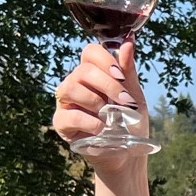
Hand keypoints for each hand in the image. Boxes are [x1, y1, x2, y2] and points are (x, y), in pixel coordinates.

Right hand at [51, 41, 150, 156]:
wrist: (127, 154)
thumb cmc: (129, 122)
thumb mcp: (134, 95)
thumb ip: (128, 70)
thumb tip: (128, 41)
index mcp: (92, 74)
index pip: (90, 52)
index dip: (105, 60)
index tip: (121, 76)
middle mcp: (76, 84)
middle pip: (82, 71)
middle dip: (107, 84)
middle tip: (125, 101)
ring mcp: (66, 103)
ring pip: (70, 89)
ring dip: (95, 101)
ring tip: (110, 116)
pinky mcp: (62, 123)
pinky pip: (68, 115)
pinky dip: (88, 121)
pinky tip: (101, 128)